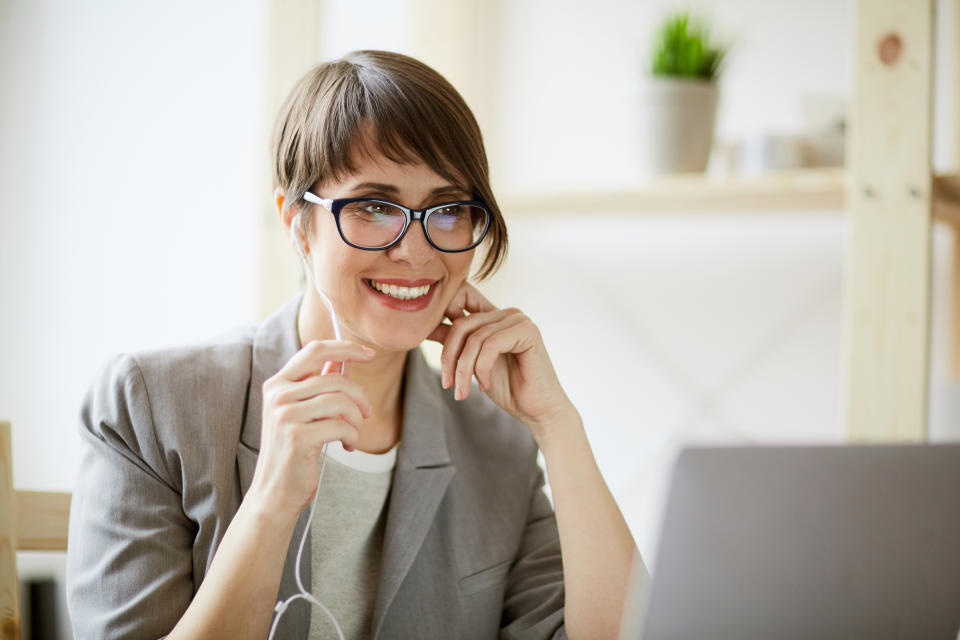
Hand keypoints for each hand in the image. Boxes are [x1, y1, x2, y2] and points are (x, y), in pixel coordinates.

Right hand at [248, 340, 374, 519]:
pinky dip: (352, 436)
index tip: (369, 354)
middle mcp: (278, 395)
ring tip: (353, 433)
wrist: (275, 491)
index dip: (346, 348)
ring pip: (341, 401)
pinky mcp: (298, 437)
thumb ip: (317, 386)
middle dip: (360, 396)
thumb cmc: (293, 451)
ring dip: (357, 419)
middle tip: (366, 413)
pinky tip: (346, 446)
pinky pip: (341, 425)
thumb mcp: (301, 413)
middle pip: (336, 378)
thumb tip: (341, 360)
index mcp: (277, 384)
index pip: (315, 351)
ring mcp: (285, 415)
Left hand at [426, 282, 574, 440]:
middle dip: (449, 357)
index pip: (460, 302)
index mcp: (493, 316)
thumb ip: (454, 343)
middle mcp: (506, 313)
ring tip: (464, 391)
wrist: (537, 410)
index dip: (442, 320)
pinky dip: (482, 369)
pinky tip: (484, 386)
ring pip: (474, 338)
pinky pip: (490, 345)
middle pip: (462, 324)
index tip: (437, 354)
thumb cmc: (507, 388)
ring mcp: (518, 320)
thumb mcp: (471, 363)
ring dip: (464, 369)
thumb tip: (425, 328)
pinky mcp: (527, 331)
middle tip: (447, 384)